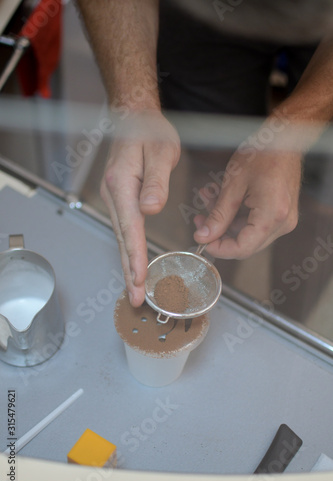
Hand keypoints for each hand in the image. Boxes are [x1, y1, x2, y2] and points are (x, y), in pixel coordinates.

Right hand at [101, 110, 180, 305]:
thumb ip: (156, 182)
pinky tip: (133, 263)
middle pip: (122, 239)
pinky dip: (128, 250)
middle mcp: (114, 194)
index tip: (140, 278)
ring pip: (121, 237)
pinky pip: (124, 229)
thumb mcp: (160, 151)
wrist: (134, 119)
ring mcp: (114, 197)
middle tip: (136, 297)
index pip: (130, 227)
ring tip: (136, 289)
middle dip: (129, 270)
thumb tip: (150, 208)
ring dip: (128, 264)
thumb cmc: (148, 132)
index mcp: (122, 184)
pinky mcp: (120, 199)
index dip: (135, 256)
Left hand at [193, 126, 302, 258]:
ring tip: (207, 198)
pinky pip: (254, 223)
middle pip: (245, 243)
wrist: (285, 138)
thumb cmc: (262, 154)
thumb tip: (203, 237)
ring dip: (225, 221)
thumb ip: (218, 215)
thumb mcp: (233, 184)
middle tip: (199, 219)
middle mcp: (282, 222)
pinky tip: (220, 198)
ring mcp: (283, 219)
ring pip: (247, 233)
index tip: (200, 239)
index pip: (242, 248)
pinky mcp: (280, 214)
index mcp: (271, 215)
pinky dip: (235, 215)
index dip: (218, 248)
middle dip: (219, 233)